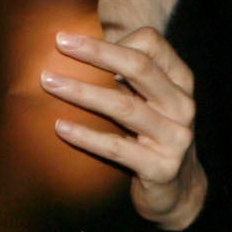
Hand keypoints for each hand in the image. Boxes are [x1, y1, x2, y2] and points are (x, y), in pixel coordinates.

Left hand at [46, 26, 206, 228]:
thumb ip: (127, 77)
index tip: (75, 41)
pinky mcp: (161, 168)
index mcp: (180, 82)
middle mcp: (182, 106)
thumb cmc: (152, 137)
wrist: (177, 191)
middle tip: (60, 43)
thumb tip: (75, 45)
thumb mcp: (149, 102)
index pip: (151, 44)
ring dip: (83, 92)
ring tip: (49, 82)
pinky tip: (60, 127)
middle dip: (96, 52)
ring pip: (124, 107)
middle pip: (139, 67)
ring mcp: (175, 138)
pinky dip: (86, 136)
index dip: (113, 39)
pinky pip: (116, 148)